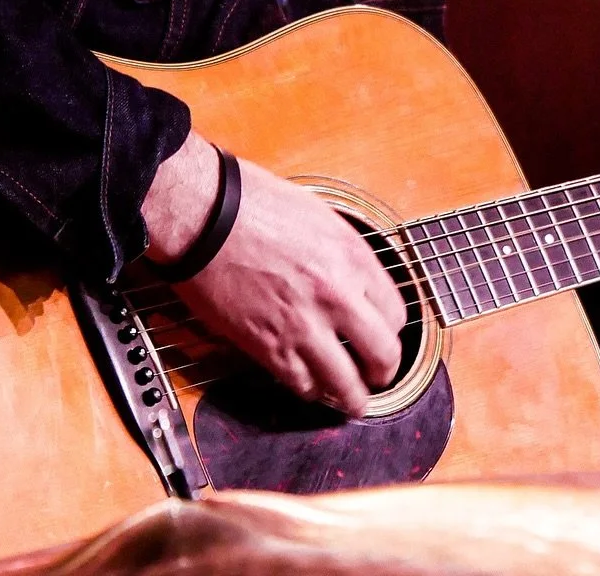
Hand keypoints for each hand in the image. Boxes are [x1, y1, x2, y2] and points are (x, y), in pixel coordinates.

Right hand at [141, 132, 405, 416]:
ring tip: (350, 397)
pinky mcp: (269, 346)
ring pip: (347, 386)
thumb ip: (341, 252)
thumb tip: (352, 277)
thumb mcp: (315, 214)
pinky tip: (309, 383)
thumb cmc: (249, 202)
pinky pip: (303, 386)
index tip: (380, 330)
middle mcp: (336, 295)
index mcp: (351, 256)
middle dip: (382, 370)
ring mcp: (303, 325)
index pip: (396, 312)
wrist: (202, 214)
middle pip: (384, 355)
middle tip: (376, 372)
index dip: (389, 326)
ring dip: (352, 396)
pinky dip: (309, 389)